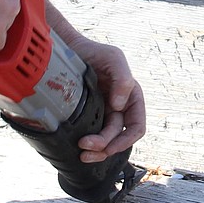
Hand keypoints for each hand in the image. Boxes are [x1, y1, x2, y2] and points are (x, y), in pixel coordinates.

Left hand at [71, 39, 145, 162]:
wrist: (67, 49)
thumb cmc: (94, 51)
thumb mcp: (113, 58)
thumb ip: (122, 78)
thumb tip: (120, 105)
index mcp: (131, 98)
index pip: (136, 127)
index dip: (126, 140)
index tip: (110, 146)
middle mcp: (118, 108)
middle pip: (117, 137)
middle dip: (104, 146)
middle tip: (84, 146)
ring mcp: (101, 112)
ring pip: (103, 140)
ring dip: (95, 150)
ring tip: (81, 153)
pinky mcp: (85, 114)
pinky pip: (89, 133)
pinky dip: (86, 143)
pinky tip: (75, 147)